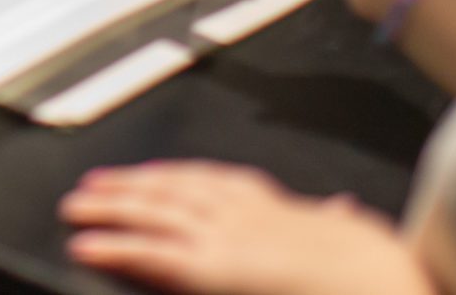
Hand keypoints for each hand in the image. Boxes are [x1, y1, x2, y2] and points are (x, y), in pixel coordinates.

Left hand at [60, 163, 430, 294]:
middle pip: (173, 189)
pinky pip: (148, 254)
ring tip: (76, 208)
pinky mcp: (207, 270)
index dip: (180, 174)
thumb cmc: (377, 271)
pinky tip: (84, 246)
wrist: (379, 283)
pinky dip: (112, 246)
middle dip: (131, 185)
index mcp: (280, 207)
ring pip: (151, 214)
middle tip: (94, 183)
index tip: (155, 171)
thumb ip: (338, 220)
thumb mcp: (360, 233)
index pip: (220, 181)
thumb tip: (343, 206)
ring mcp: (222, 238)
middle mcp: (243, 214)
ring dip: (109, 208)